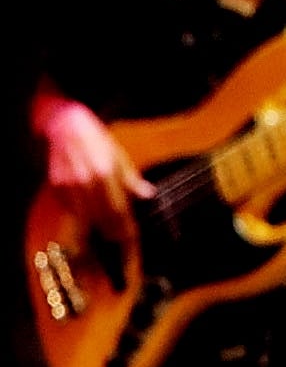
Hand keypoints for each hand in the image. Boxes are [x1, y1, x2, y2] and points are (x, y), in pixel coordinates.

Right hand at [34, 96, 147, 239]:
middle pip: (100, 215)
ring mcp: (68, 184)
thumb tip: (148, 195)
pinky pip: (71, 207)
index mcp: (104, 172)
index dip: (124, 225)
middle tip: (120, 239)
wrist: (66, 126)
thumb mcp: (120, 156)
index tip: (130, 236)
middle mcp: (84, 180)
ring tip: (107, 233)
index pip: (117, 207)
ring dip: (96, 227)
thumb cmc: (98, 141)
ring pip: (84, 215)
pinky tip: (90, 217)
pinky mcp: (56, 185)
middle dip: (111, 230)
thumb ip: (132, 179)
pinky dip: (81, 214)